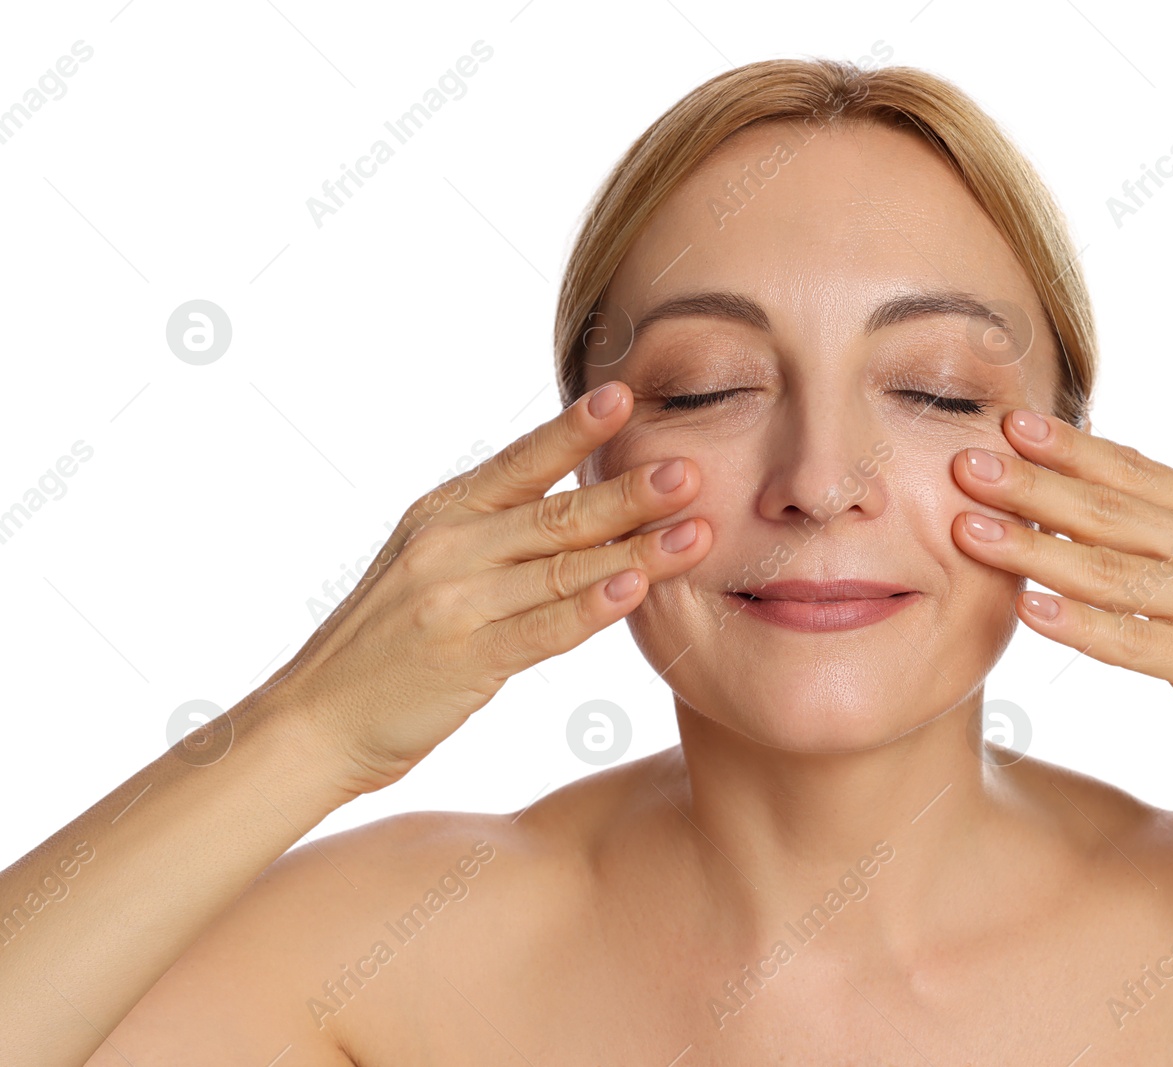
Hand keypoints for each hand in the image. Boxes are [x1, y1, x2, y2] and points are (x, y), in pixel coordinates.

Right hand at [252, 381, 710, 796]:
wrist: (313, 720)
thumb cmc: (385, 643)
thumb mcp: (426, 562)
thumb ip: (492, 531)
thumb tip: (577, 499)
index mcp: (442, 514)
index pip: (521, 462)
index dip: (574, 430)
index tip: (626, 395)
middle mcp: (449, 547)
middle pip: (556, 514)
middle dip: (629, 491)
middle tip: (690, 467)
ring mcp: (455, 602)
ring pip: (562, 569)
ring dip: (636, 550)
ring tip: (696, 531)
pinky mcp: (466, 659)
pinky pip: (543, 628)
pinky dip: (591, 607)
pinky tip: (635, 589)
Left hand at [949, 408, 1172, 795]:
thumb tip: (1101, 505)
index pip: (1133, 472)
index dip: (1067, 448)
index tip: (1006, 421)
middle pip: (1109, 510)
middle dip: (1030, 485)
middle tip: (963, 462)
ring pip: (1110, 569)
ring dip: (1034, 548)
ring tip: (969, 530)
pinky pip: (1135, 641)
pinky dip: (1079, 626)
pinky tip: (1029, 612)